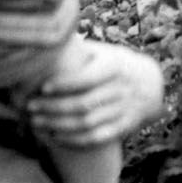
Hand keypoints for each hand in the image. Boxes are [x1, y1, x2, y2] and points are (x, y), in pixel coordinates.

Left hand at [28, 41, 163, 147]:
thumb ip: (82, 50)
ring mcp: (123, 110)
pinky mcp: (123, 127)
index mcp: (114, 67)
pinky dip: (73, 140)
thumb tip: (50, 42)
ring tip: (36, 123)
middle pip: (83, 104)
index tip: (42, 88)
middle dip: (53, 108)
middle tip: (31, 108)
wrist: (150, 85)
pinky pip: (96, 138)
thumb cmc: (117, 65)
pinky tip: (55, 136)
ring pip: (86, 123)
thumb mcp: (106, 52)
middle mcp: (120, 89)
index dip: (63, 85)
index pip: (86, 78)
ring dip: (58, 126)